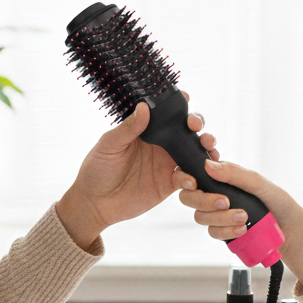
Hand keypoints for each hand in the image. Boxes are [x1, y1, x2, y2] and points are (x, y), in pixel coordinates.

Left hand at [57, 101, 217, 249]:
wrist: (95, 202)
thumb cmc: (97, 169)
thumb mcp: (109, 145)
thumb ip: (128, 128)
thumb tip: (144, 107)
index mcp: (147, 130)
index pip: (168, 114)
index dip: (180, 105)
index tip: (186, 100)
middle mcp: (161, 145)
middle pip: (188, 131)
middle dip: (199, 126)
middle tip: (197, 128)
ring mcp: (167, 164)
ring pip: (194, 153)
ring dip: (205, 150)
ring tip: (208, 151)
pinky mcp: (169, 184)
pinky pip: (188, 179)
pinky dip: (194, 178)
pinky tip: (190, 180)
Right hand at [177, 158, 302, 289]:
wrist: (291, 230)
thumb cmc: (278, 202)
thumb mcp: (259, 183)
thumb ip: (235, 174)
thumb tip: (209, 165)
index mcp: (222, 177)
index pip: (193, 174)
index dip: (186, 179)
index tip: (194, 184)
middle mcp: (216, 194)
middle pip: (190, 198)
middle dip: (205, 201)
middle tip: (226, 203)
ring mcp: (218, 214)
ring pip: (201, 217)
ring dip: (221, 218)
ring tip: (244, 218)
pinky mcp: (223, 231)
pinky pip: (213, 233)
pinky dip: (226, 232)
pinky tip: (242, 230)